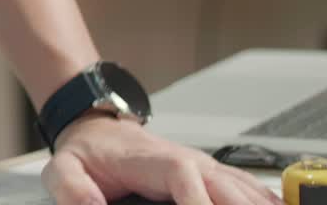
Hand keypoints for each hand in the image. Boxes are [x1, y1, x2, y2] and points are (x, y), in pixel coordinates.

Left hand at [41, 115, 282, 204]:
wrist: (97, 128)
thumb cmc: (86, 152)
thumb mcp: (61, 169)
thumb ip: (71, 188)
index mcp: (150, 159)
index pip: (183, 175)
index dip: (199, 200)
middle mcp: (185, 159)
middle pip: (225, 184)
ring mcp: (203, 165)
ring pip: (244, 188)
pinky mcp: (212, 174)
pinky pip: (248, 189)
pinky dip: (264, 202)